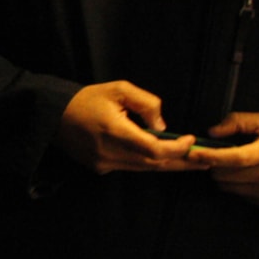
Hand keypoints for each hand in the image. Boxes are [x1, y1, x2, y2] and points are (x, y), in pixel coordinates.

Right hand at [55, 81, 207, 174]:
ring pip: (144, 168)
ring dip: (168, 165)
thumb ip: (147, 104)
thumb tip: (162, 127)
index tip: (191, 140)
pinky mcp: (100, 168)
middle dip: (181, 161)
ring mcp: (104, 163)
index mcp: (115, 131)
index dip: (178, 149)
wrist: (53, 115)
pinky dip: (148, 163)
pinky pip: (131, 167)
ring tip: (192, 162)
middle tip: (205, 159)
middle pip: (154, 164)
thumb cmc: (87, 99)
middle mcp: (110, 153)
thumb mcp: (119, 89)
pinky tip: (162, 159)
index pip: (154, 150)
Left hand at [187, 112, 258, 207]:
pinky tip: (249, 176)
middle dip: (215, 165)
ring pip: (228, 187)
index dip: (210, 156)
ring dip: (224, 176)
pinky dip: (237, 186)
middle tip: (219, 156)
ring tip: (237, 165)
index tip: (193, 153)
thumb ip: (240, 121)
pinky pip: (239, 195)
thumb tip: (213, 132)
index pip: (234, 157)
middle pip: (225, 174)